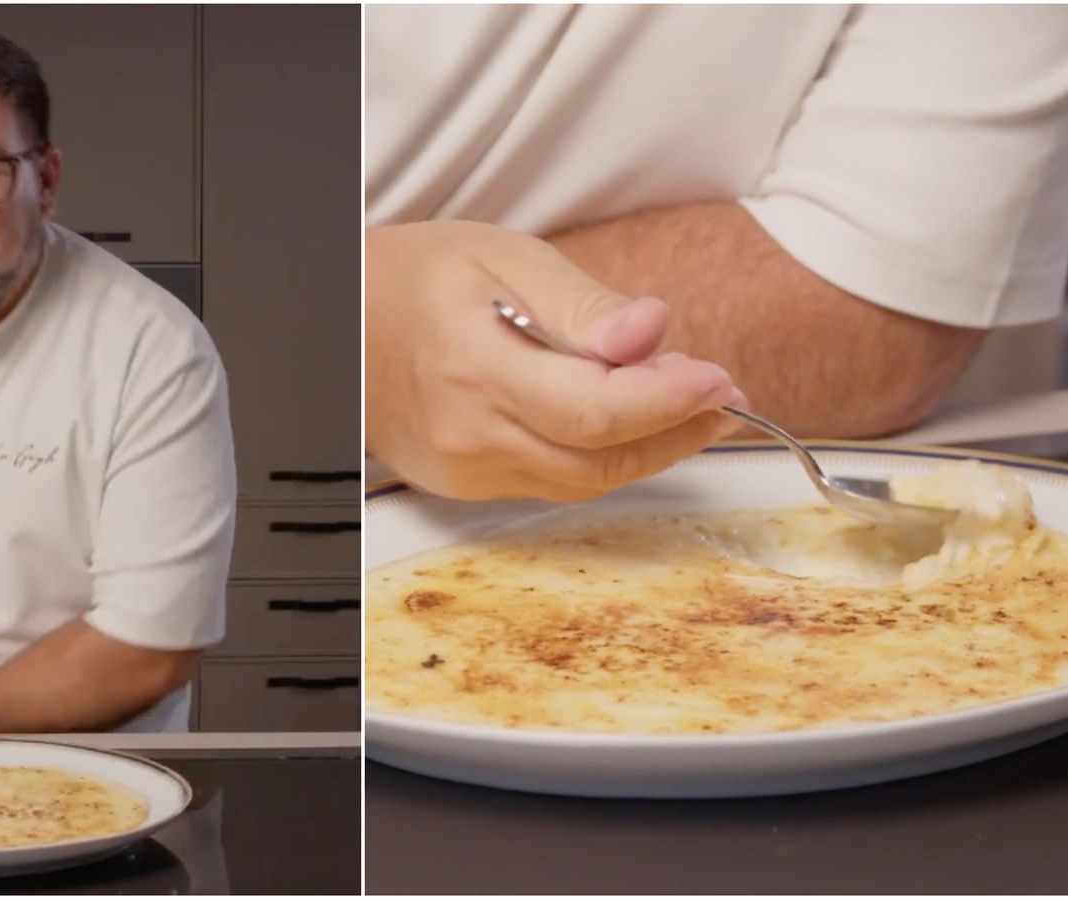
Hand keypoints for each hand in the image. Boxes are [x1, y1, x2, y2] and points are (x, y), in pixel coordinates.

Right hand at [366, 220, 745, 501]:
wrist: (342, 320)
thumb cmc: (418, 278)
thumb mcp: (502, 256)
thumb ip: (580, 303)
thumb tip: (651, 333)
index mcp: (478, 368)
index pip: (596, 410)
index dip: (670, 401)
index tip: (721, 380)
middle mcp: (471, 434)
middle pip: (600, 461)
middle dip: (677, 431)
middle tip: (725, 395)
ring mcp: (467, 469)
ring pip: (584, 482)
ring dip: (649, 449)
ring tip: (691, 405)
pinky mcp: (467, 485)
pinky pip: (554, 482)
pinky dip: (601, 456)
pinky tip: (626, 420)